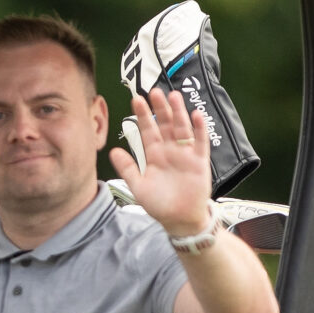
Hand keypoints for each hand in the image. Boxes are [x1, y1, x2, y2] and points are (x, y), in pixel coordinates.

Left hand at [109, 86, 213, 237]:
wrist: (180, 220)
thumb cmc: (159, 204)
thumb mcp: (138, 187)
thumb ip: (127, 168)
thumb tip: (113, 151)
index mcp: (154, 154)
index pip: (147, 130)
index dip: (142, 115)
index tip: (136, 99)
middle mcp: (169, 150)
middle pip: (164, 124)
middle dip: (159, 109)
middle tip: (154, 92)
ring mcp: (185, 154)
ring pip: (181, 128)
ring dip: (178, 113)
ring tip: (173, 96)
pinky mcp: (200, 161)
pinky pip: (200, 142)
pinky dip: (199, 129)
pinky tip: (195, 115)